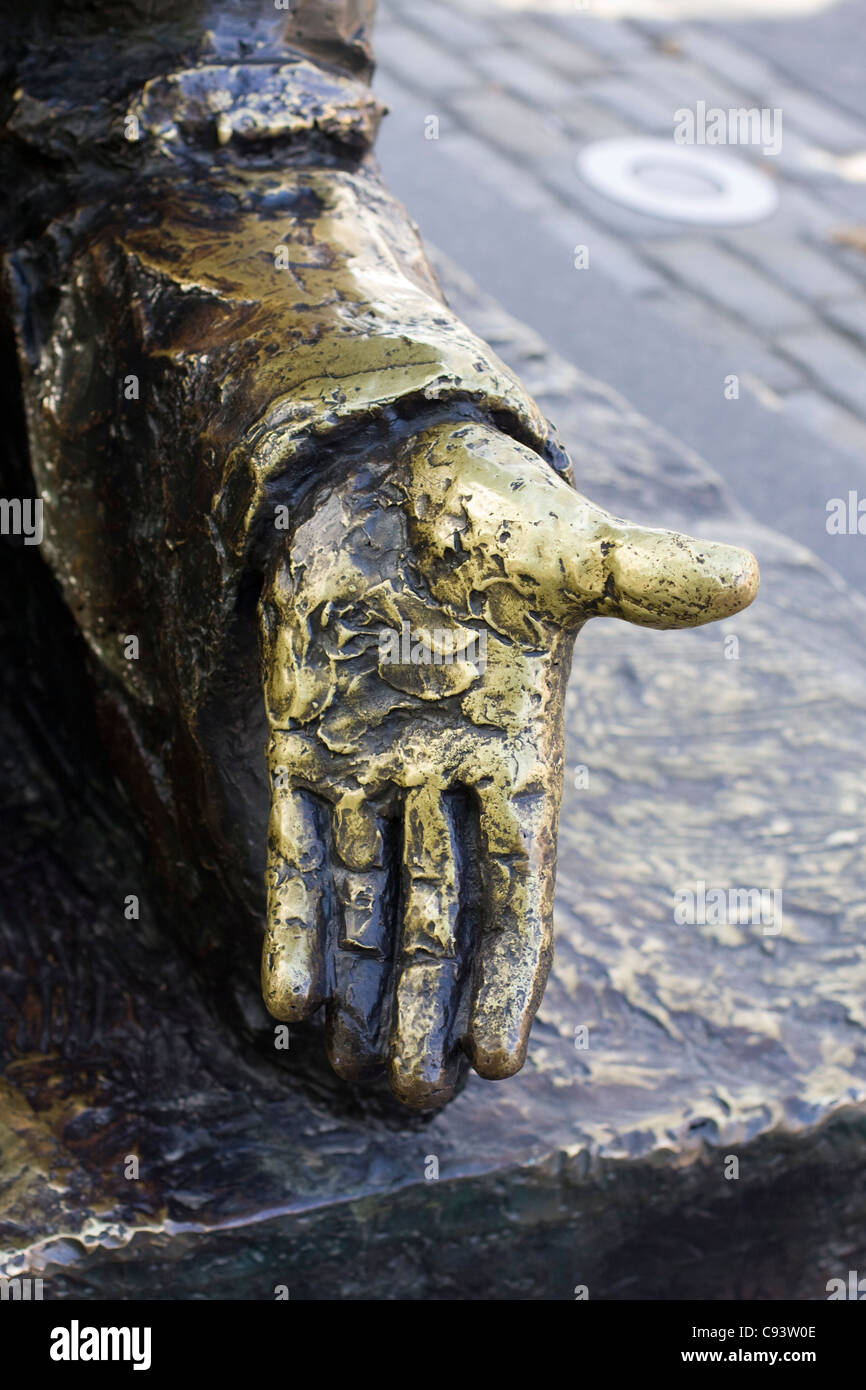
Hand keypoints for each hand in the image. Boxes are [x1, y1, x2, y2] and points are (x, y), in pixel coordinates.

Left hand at [259, 420, 758, 1107]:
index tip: (501, 1056)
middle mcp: (444, 773)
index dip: (512, 969)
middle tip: (417, 1093)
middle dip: (430, 1002)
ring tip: (353, 1067)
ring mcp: (370, 761)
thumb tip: (747, 576)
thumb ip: (644, 579)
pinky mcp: (303, 739)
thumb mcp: (569, 551)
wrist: (391, 467)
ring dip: (361, 981)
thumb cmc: (490, 507)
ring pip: (368, 896)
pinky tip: (283, 991)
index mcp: (517, 749)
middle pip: (440, 913)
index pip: (518, 884)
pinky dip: (293, 915)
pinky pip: (295, 844)